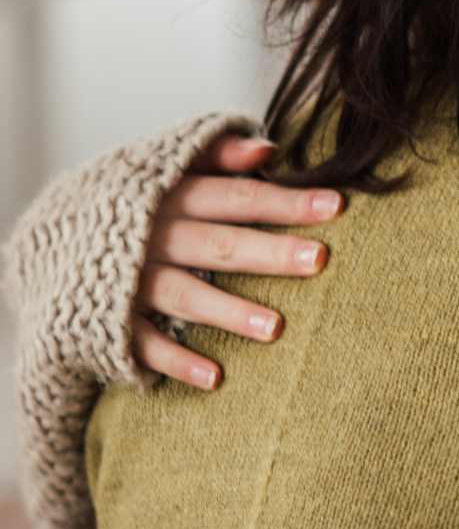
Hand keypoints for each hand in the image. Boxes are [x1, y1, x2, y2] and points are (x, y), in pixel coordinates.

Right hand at [132, 134, 342, 389]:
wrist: (52, 236)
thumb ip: (220, 155)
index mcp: (172, 193)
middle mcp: (152, 235)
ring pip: (183, 293)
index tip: (336, 205)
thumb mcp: (170, 166)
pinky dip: (174, 361)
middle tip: (318, 260)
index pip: (238, 196)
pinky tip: (214, 378)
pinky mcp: (110, 318)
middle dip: (269, 251)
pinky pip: (143, 342)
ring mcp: (129, 279)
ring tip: (276, 328)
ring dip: (228, 311)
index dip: (286, 200)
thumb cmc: (139, 198)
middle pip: (218, 243)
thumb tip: (270, 150)